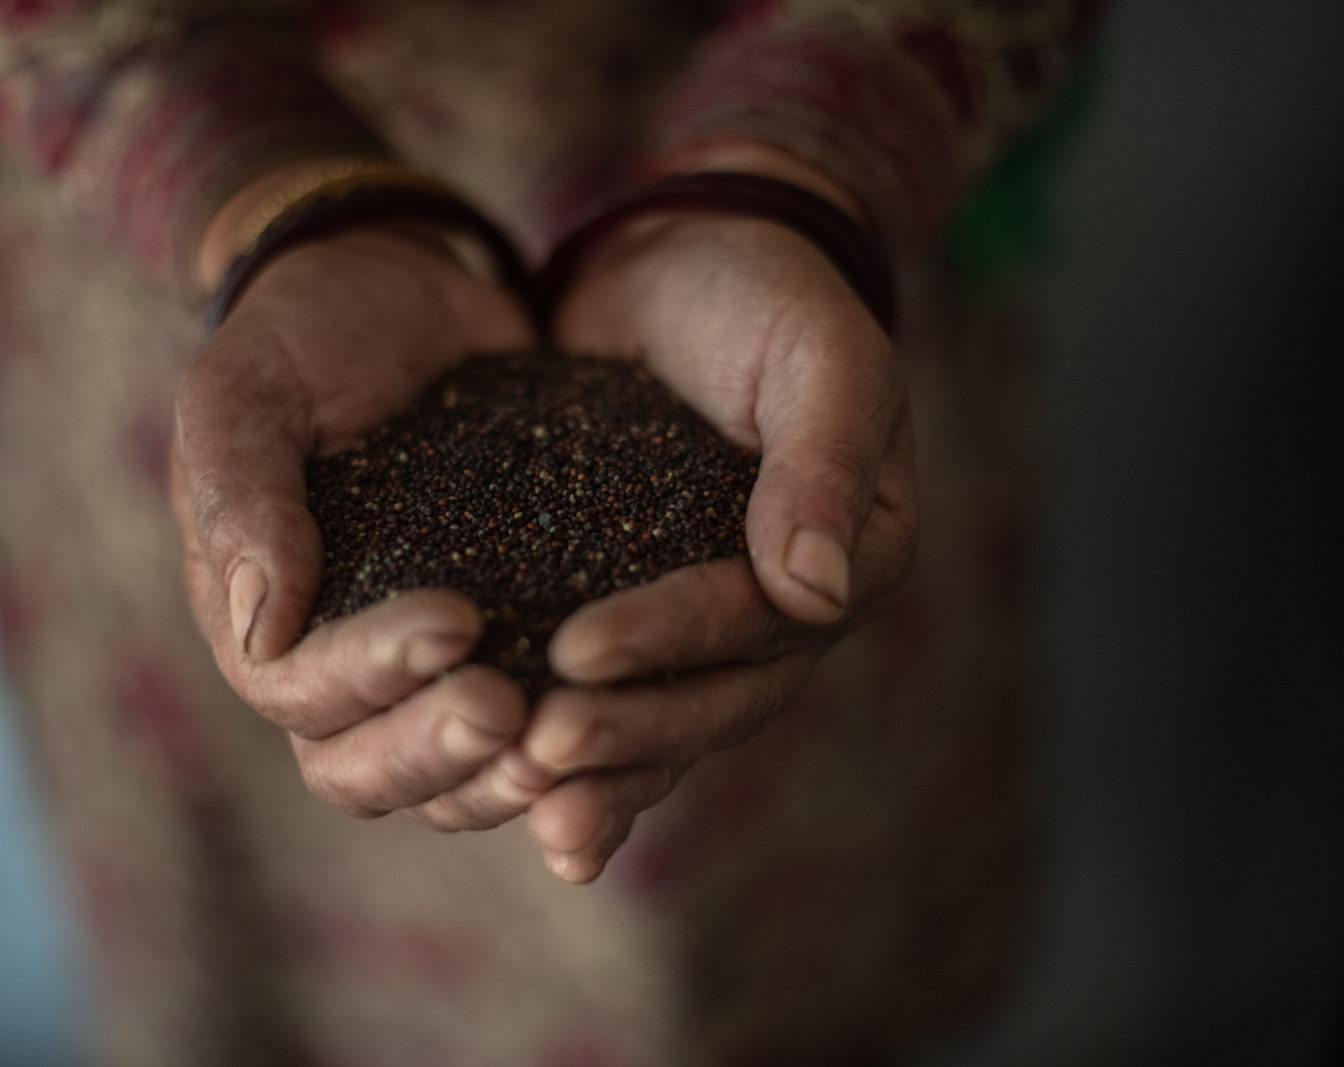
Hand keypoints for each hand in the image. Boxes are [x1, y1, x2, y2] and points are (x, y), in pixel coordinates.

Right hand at [173, 222, 540, 825]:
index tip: (455, 621)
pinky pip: (534, 728)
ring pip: (452, 780)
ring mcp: (429, 674)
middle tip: (513, 713)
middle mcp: (343, 670)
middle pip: (368, 772)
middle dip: (438, 754)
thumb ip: (241, 498)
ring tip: (573, 747)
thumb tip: (261, 630)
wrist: (406, 297)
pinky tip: (635, 736)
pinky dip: (576, 758)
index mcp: (264, 623)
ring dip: (504, 779)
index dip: (370, 675)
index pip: (299, 692)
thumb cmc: (306, 337)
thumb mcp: (248, 392)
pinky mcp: (514, 647)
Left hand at [514, 167, 917, 881]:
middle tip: (535, 752)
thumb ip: (823, 462)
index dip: (673, 642)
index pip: (763, 624)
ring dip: (598, 771)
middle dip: (625, 733)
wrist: (687, 268)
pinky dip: (572, 742)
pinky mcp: (636, 613)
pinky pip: (613, 693)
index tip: (575, 650)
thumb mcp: (816, 356)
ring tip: (517, 794)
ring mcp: (711, 625)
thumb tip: (816, 593)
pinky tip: (502, 784)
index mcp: (851, 561)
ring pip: (663, 720)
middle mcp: (788, 614)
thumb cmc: (764, 296)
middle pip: (713, 701)